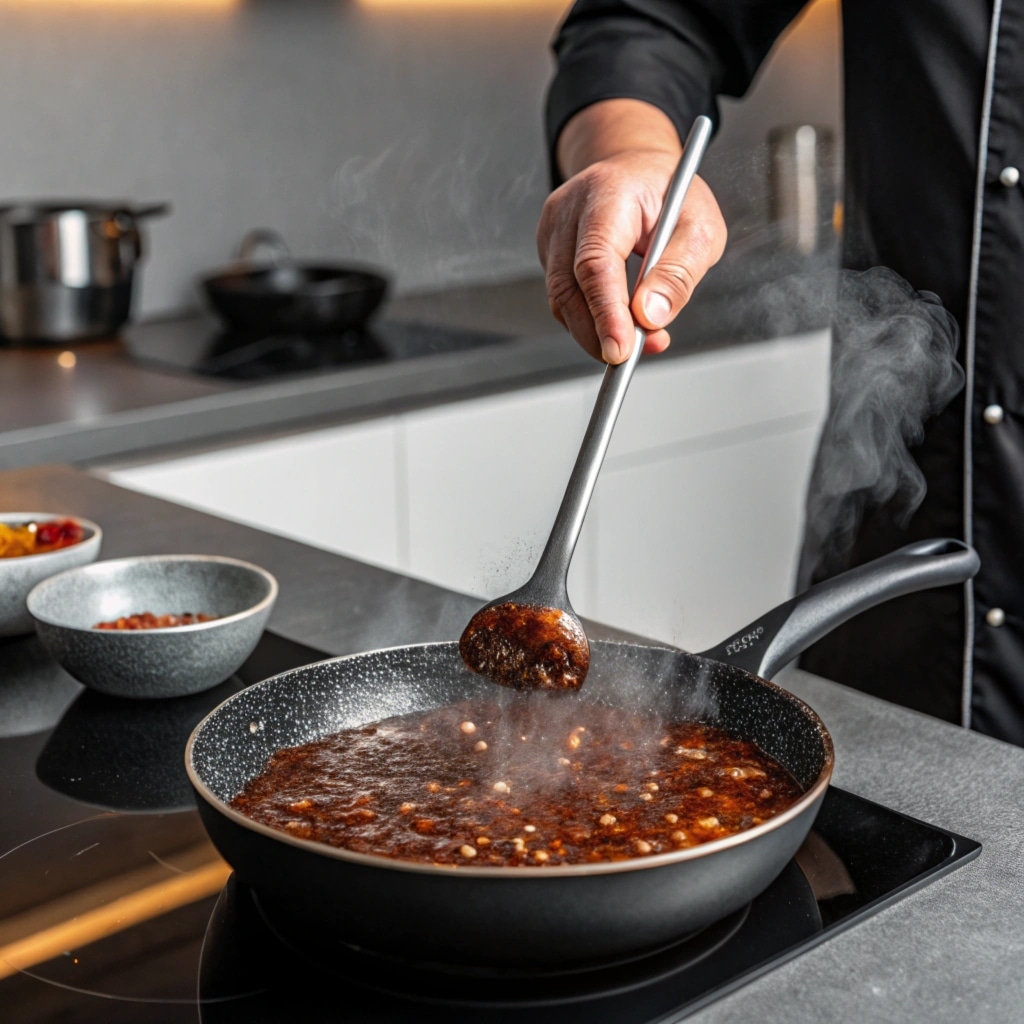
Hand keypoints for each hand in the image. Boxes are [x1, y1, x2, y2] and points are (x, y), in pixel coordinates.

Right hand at [537, 103, 726, 363]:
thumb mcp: (700, 227)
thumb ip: (678, 273)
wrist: (637, 171)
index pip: (595, 261)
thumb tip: (650, 317)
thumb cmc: (670, 195)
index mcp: (609, 194)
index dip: (605, 311)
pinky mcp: (548, 252)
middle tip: (631, 356)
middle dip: (599, 332)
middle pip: (569, 287)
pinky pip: (563, 299)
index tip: (620, 349)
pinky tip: (619, 326)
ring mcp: (552, 232)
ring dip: (595, 332)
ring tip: (638, 342)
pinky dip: (590, 321)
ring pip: (561, 300)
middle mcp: (569, 210)